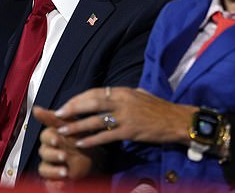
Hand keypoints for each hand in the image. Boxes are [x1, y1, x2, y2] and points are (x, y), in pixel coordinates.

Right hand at [34, 106, 97, 181]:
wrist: (92, 156)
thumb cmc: (78, 138)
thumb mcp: (69, 125)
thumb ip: (52, 118)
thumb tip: (35, 108)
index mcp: (51, 136)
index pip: (45, 136)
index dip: (50, 138)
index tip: (57, 140)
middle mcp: (48, 150)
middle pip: (44, 152)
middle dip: (54, 154)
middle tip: (64, 156)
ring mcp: (50, 165)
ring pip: (44, 169)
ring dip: (54, 171)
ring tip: (65, 172)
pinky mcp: (53, 178)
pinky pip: (49, 183)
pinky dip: (54, 185)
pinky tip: (62, 184)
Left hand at [53, 87, 196, 147]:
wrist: (176, 120)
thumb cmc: (158, 108)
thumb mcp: (139, 95)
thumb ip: (123, 95)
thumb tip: (108, 94)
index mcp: (123, 91)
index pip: (95, 92)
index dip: (78, 98)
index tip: (66, 104)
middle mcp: (122, 101)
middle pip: (91, 102)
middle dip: (72, 108)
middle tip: (58, 114)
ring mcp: (126, 116)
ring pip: (95, 120)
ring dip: (77, 126)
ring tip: (63, 131)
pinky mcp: (130, 131)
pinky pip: (106, 136)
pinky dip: (92, 140)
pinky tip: (81, 144)